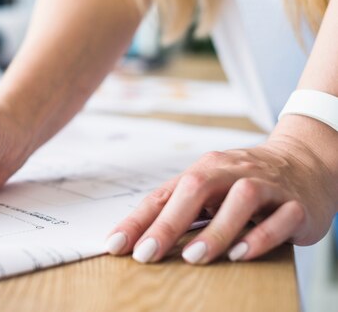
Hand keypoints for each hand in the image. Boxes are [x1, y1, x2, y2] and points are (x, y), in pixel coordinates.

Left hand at [105, 136, 336, 263]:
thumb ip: (178, 209)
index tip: (114, 245)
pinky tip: (240, 254)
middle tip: (146, 254)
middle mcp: (231, 173)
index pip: (163, 195)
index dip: (137, 221)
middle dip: (167, 223)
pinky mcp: (296, 204)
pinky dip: (260, 237)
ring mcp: (266, 186)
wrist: (304, 161)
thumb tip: (136, 239)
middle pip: (196, 189)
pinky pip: (280, 218)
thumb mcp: (209, 190)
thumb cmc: (244, 181)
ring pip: (240, 200)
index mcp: (203, 170)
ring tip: (193, 257)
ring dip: (216, 230)